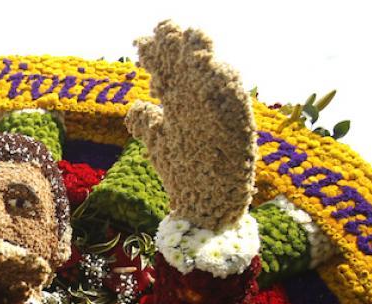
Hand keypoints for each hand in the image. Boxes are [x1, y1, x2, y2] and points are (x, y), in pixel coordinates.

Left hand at [126, 21, 255, 230]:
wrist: (206, 207)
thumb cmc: (185, 173)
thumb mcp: (160, 143)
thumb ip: (149, 123)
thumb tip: (137, 107)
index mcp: (180, 105)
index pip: (166, 70)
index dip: (156, 53)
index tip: (141, 40)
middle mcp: (198, 104)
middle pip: (186, 65)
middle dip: (176, 45)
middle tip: (164, 28)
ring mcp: (216, 113)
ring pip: (209, 74)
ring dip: (200, 53)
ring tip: (190, 34)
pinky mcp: (233, 126)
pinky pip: (230, 98)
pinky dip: (221, 79)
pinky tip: (210, 63)